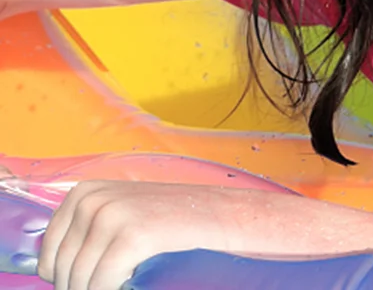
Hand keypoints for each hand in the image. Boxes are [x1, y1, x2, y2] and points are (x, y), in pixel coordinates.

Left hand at [37, 180, 305, 289]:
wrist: (225, 218)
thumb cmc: (172, 225)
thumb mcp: (121, 216)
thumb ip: (86, 232)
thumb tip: (51, 271)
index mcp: (85, 193)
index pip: (47, 256)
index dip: (67, 278)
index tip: (94, 279)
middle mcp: (93, 200)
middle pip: (61, 272)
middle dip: (83, 286)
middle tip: (118, 278)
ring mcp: (111, 215)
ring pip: (78, 283)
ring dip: (99, 289)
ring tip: (130, 276)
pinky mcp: (131, 236)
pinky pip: (100, 286)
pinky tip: (135, 281)